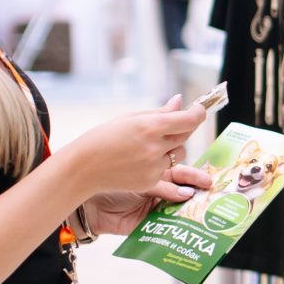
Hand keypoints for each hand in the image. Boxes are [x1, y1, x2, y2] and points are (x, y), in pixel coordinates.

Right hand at [62, 98, 208, 202]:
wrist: (83, 168)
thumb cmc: (104, 137)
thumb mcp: (130, 118)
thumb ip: (160, 112)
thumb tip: (180, 101)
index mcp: (149, 127)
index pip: (188, 120)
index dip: (198, 113)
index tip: (199, 110)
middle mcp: (155, 147)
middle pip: (185, 136)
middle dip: (183, 129)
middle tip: (172, 125)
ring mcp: (154, 166)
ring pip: (178, 154)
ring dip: (171, 147)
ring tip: (146, 145)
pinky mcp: (151, 181)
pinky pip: (166, 169)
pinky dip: (159, 163)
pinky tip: (138, 160)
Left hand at [84, 174, 212, 236]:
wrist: (86, 201)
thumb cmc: (107, 180)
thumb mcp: (137, 175)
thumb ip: (162, 184)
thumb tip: (187, 192)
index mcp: (157, 174)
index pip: (182, 173)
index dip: (195, 175)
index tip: (209, 177)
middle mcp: (160, 191)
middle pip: (185, 191)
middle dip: (198, 191)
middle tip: (210, 190)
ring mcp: (155, 209)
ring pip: (179, 209)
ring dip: (191, 209)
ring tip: (202, 207)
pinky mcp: (150, 227)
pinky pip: (167, 228)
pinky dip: (177, 227)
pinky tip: (186, 224)